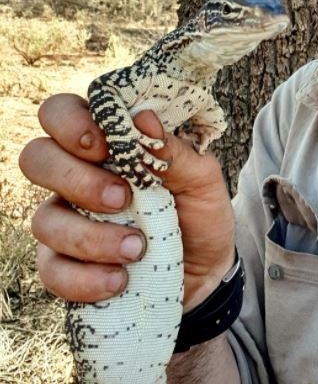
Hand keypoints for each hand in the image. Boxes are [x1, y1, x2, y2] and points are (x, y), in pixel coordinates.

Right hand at [19, 94, 235, 310]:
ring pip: (43, 220)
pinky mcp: (64, 264)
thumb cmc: (200, 211)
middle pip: (35, 157)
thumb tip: (144, 118)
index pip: (61, 112)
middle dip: (75, 178)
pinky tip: (120, 279)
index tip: (110, 146)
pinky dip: (85, 277)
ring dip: (90, 237)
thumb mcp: (202, 178)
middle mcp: (76, 175)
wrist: (207, 272)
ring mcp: (66, 219)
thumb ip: (175, 150)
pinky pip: (52, 270)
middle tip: (121, 197)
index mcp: (107, 142)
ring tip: (138, 248)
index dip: (72, 123)